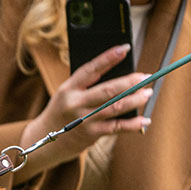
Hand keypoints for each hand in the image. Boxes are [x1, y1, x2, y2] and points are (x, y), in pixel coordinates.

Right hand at [16, 44, 152, 179]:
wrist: (43, 141)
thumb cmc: (61, 113)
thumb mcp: (66, 94)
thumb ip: (86, 86)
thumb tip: (119, 78)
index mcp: (69, 88)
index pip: (91, 69)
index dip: (108, 58)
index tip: (125, 48)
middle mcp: (76, 103)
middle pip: (107, 90)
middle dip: (129, 82)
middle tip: (145, 77)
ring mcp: (84, 120)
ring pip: (115, 107)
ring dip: (134, 100)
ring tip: (148, 93)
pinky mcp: (91, 134)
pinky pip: (116, 128)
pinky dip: (133, 124)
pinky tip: (144, 119)